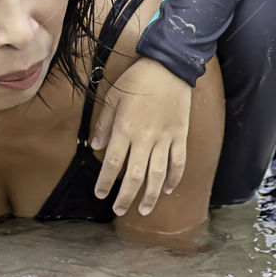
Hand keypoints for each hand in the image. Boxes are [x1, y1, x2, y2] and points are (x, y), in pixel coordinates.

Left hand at [90, 57, 191, 215]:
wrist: (168, 66)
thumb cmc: (137, 79)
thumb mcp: (114, 96)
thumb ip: (104, 123)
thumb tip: (96, 147)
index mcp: (125, 128)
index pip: (112, 163)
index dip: (105, 182)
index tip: (100, 194)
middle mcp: (144, 138)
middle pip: (134, 176)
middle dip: (126, 197)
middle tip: (119, 210)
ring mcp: (165, 138)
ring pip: (158, 176)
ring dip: (150, 196)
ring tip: (143, 210)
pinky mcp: (180, 136)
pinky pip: (178, 163)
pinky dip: (174, 179)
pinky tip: (169, 190)